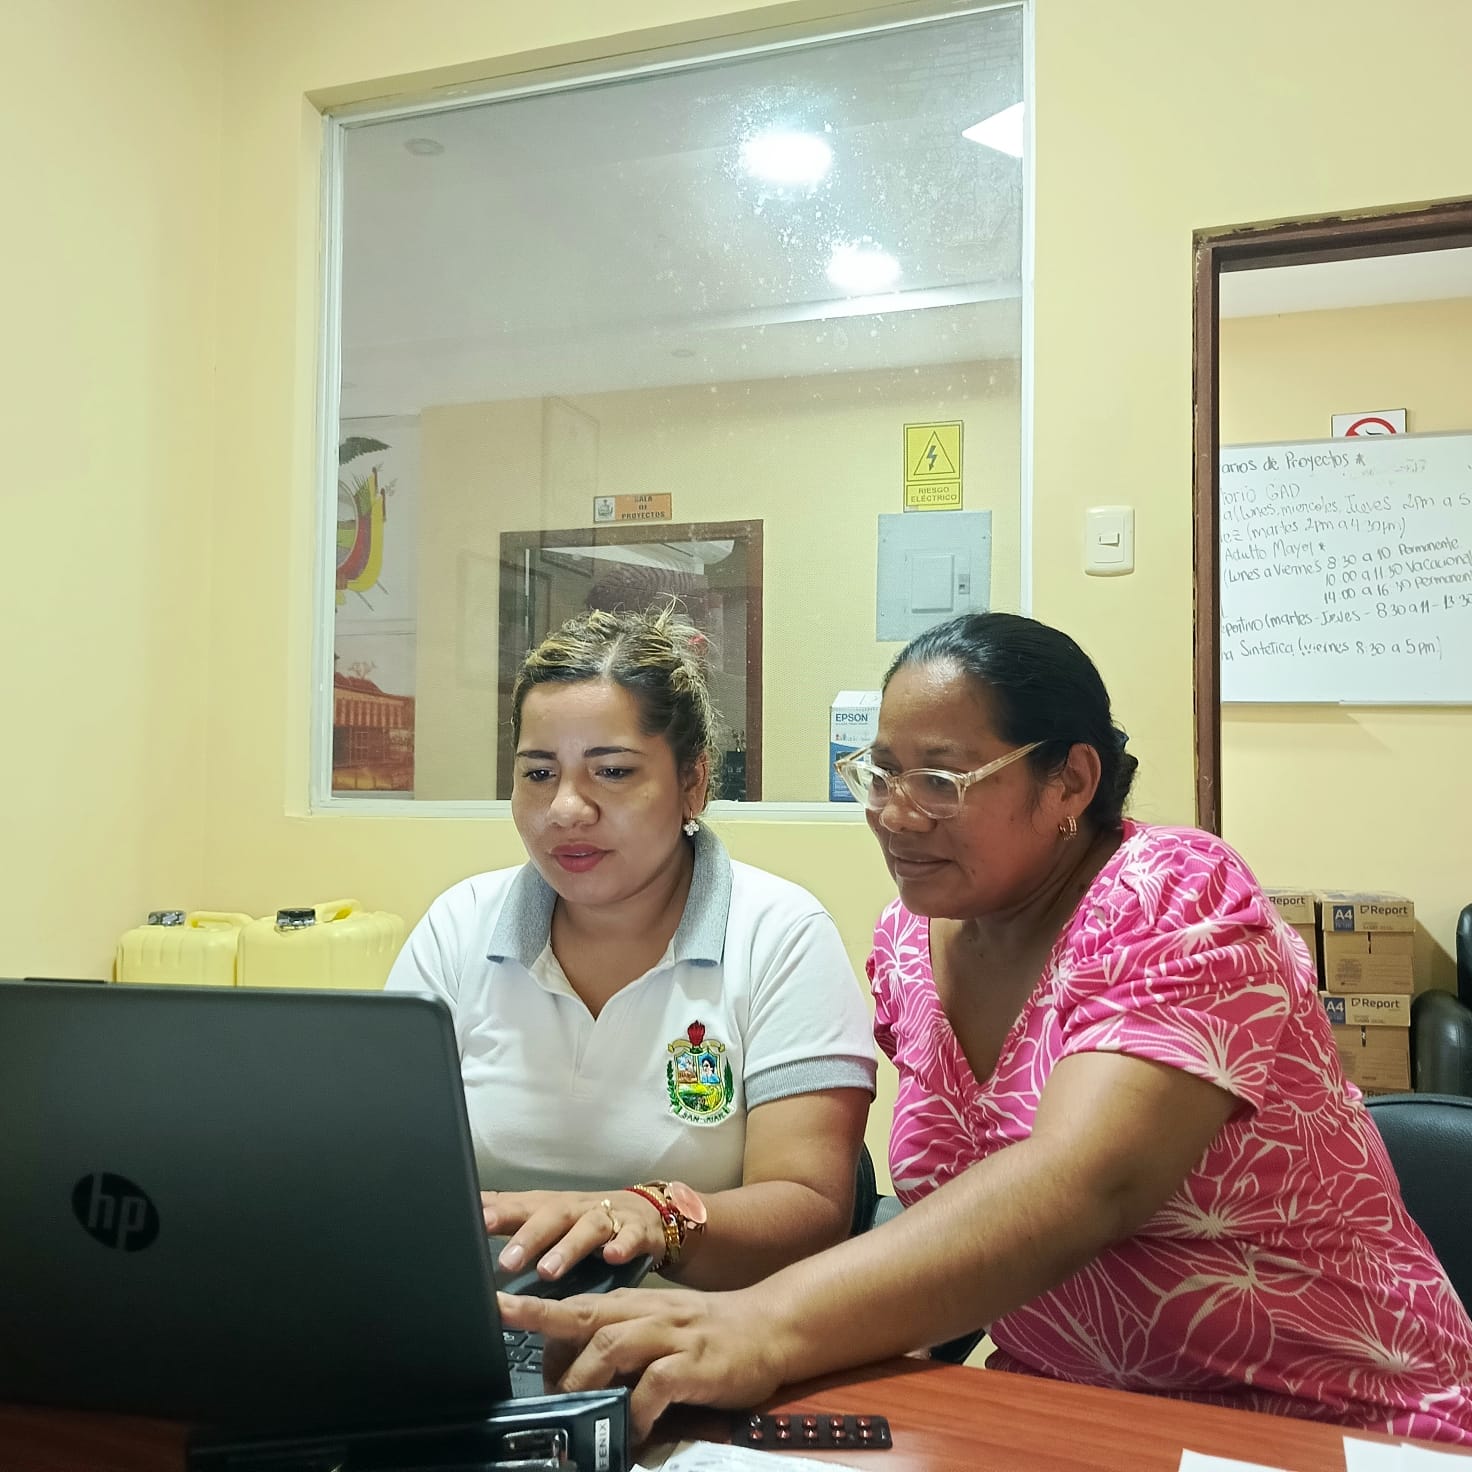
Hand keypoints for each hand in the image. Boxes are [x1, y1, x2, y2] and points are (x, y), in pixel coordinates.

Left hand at [481, 1189, 665, 1279]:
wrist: (646, 1213)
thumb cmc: (585, 1219)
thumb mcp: (548, 1216)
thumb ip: (511, 1216)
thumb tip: (468, 1212)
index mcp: (551, 1207)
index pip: (521, 1206)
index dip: (499, 1213)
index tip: (477, 1223)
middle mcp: (577, 1209)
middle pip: (552, 1215)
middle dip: (529, 1237)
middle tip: (508, 1261)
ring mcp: (609, 1217)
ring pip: (588, 1227)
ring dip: (568, 1247)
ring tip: (549, 1270)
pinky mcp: (637, 1230)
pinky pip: (631, 1235)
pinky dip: (622, 1245)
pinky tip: (613, 1257)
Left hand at [498, 1287, 790, 1441]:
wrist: (768, 1327)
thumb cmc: (707, 1334)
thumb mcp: (657, 1328)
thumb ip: (618, 1345)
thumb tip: (571, 1374)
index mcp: (631, 1305)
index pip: (575, 1304)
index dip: (533, 1307)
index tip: (494, 1306)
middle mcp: (645, 1313)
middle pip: (584, 1315)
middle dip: (539, 1317)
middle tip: (505, 1324)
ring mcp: (669, 1335)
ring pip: (611, 1347)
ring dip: (585, 1378)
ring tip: (575, 1408)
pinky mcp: (692, 1362)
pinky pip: (653, 1385)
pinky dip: (636, 1409)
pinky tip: (633, 1429)